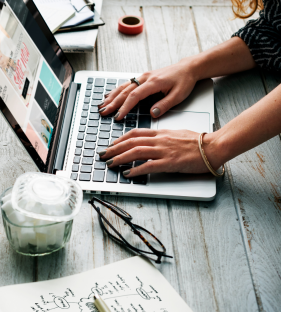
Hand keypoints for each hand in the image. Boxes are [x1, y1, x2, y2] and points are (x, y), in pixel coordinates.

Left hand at [98, 128, 222, 177]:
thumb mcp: (176, 134)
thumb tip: (151, 142)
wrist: (213, 146)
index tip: (111, 144)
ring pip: (136, 152)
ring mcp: (164, 151)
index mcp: (160, 133)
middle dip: (114, 149)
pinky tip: (127, 173)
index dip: (120, 139)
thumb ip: (162, 137)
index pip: (135, 133)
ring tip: (110, 164)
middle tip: (103, 155)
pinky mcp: (169, 162)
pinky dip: (136, 169)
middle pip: (131, 142)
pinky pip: (148, 166)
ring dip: (120, 158)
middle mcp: (159, 140)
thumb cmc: (197, 142)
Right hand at [99, 61, 197, 120]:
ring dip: (111, 97)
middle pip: (125, 91)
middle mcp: (145, 78)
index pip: (134, 96)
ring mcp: (143, 77)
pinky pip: (126, 84)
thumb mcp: (179, 95)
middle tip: (103, 112)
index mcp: (153, 83)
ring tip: (102, 105)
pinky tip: (109, 95)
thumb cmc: (184, 81)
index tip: (118, 117)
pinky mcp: (143, 78)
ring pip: (123, 87)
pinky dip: (116, 91)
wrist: (188, 68)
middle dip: (113, 103)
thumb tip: (152, 114)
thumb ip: (164, 105)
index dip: (124, 107)